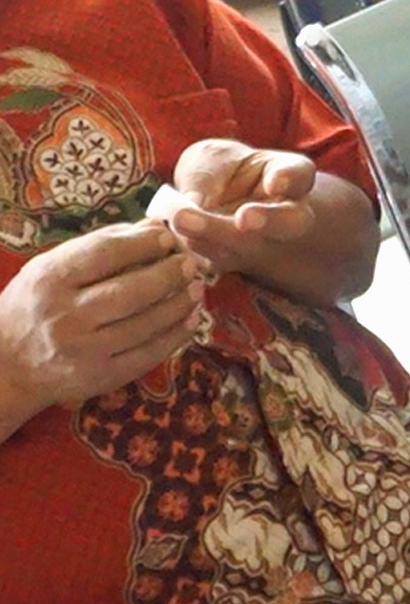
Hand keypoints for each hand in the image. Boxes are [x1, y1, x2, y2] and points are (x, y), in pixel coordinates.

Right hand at [0, 221, 200, 425]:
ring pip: (146, 324)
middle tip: (191, 263)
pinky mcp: (101, 377)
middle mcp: (66, 316)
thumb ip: (100, 245)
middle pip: (132, 291)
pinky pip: (149, 354)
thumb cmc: (35, 305)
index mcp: (50, 280)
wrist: (7, 365)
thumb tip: (154, 226)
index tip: (167, 237)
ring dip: (180, 303)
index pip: (106, 254)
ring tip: (197, 287)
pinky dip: (176, 335)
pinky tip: (191, 319)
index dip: (143, 244)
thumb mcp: (51, 268)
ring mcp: (84, 350)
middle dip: (169, 274)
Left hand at [152, 139, 323, 276]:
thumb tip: (194, 201)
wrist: (215, 203)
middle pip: (289, 222)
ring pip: (247, 247)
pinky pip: (214, 261)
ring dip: (215, 235)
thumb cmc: (220, 172)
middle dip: (268, 221)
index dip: (289, 180)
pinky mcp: (230, 264)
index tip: (276, 183)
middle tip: (244, 218)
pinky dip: (191, 248)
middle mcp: (286, 215)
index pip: (298, 175)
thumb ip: (208, 173)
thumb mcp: (212, 158)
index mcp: (287, 176)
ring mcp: (262, 245)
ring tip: (183, 220)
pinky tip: (170, 234)